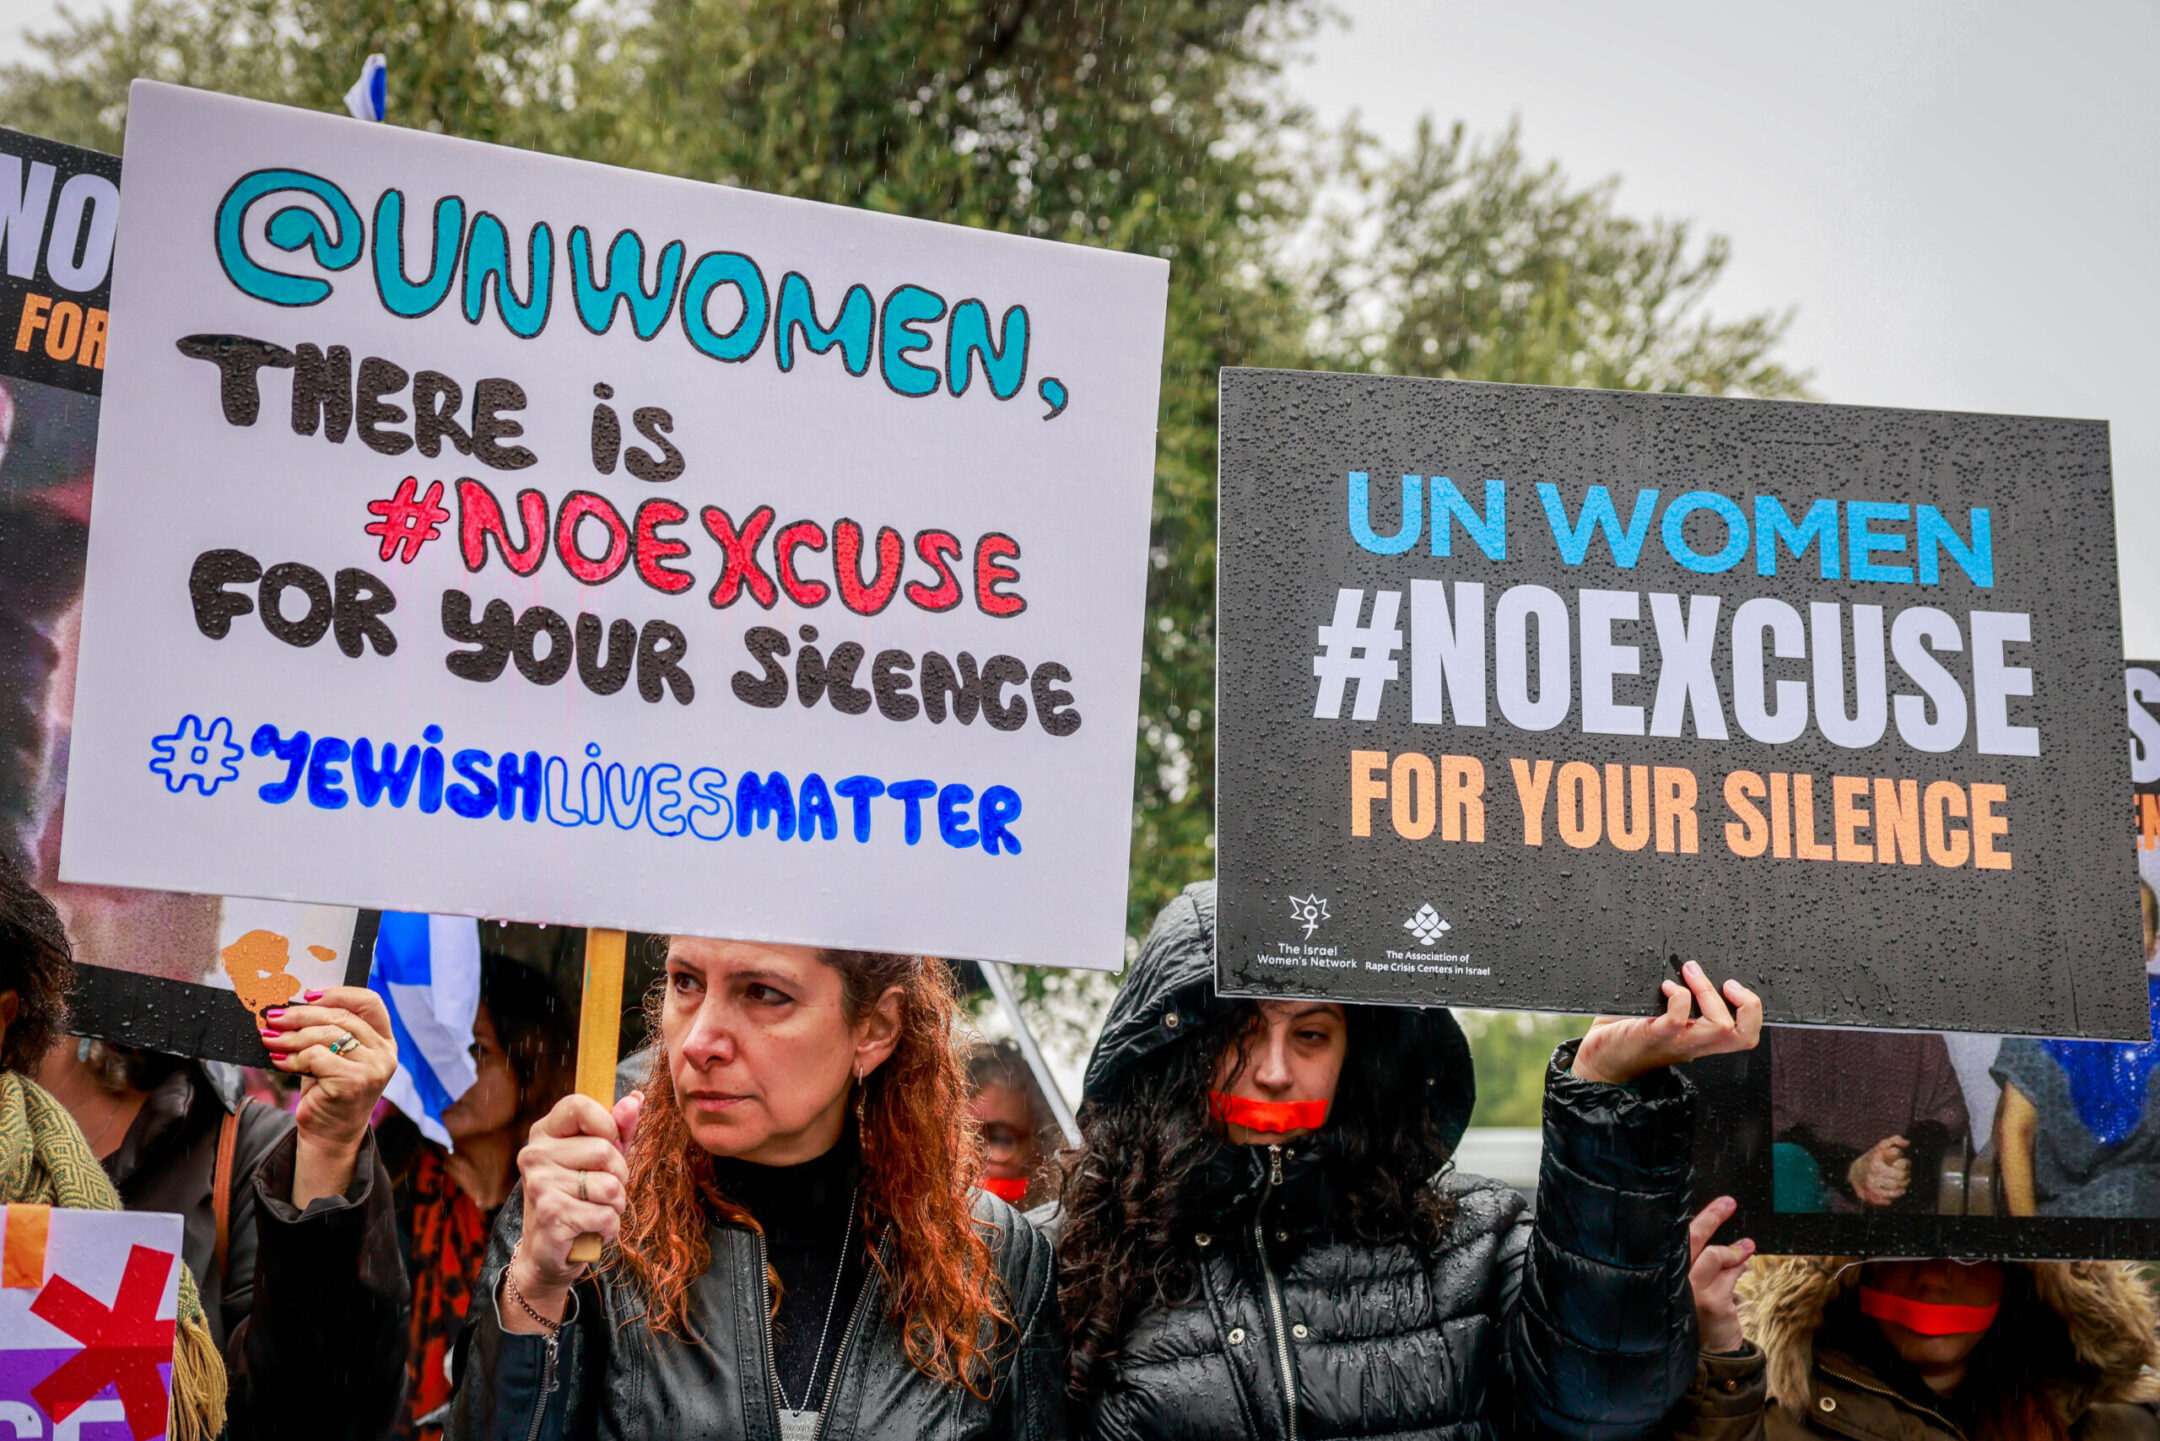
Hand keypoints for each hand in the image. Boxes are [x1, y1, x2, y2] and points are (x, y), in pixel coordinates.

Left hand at [260, 986, 397, 1205]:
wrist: (330, 1135)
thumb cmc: (329, 1091)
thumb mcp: (334, 1056)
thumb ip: (328, 1031)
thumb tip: (294, 1006)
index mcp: (384, 1040)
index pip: (370, 1002)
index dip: (339, 993)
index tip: (308, 995)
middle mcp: (384, 1053)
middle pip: (342, 1017)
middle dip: (302, 1015)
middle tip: (275, 1017)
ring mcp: (373, 1068)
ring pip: (328, 1035)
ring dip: (292, 1036)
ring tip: (271, 1038)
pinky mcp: (354, 1082)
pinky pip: (317, 1057)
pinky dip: (293, 1058)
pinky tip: (280, 1062)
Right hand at [505, 1091, 642, 1328]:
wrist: (548, 1251)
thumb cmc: (579, 1196)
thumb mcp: (600, 1158)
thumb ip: (619, 1128)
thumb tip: (636, 1099)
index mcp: (544, 1133)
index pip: (579, 1105)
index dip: (607, 1124)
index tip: (610, 1144)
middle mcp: (535, 1155)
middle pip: (603, 1150)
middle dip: (619, 1175)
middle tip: (601, 1191)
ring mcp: (540, 1185)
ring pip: (609, 1186)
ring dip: (616, 1205)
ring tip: (596, 1211)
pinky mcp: (551, 1215)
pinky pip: (606, 1216)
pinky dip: (609, 1227)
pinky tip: (591, 1230)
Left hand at [1572, 961, 1761, 1084]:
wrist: (1599, 1060)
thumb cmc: (1629, 1033)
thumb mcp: (1662, 1017)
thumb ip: (1679, 999)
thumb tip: (1687, 964)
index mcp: (1701, 1040)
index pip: (1745, 1036)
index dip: (1752, 1011)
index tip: (1735, 986)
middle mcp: (1694, 1045)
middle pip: (1744, 1036)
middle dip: (1748, 1005)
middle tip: (1728, 983)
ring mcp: (1675, 1042)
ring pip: (1718, 1027)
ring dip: (1708, 993)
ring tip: (1690, 972)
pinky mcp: (1651, 1037)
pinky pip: (1677, 1020)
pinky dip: (1678, 997)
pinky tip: (1666, 987)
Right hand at [1688, 1196, 1754, 1352]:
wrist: (1709, 1355)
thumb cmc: (1697, 1315)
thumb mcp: (1693, 1286)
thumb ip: (1703, 1264)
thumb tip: (1723, 1239)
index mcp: (1664, 1273)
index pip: (1673, 1238)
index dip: (1692, 1219)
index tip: (1708, 1203)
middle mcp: (1673, 1280)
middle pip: (1692, 1239)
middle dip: (1711, 1217)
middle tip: (1728, 1203)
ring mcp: (1693, 1291)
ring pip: (1716, 1255)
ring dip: (1734, 1249)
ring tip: (1747, 1246)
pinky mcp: (1714, 1302)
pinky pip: (1731, 1273)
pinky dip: (1739, 1267)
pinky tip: (1743, 1265)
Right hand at [1847, 1135, 1909, 1205]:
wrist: (1855, 1170)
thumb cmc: (1873, 1157)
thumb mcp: (1881, 1145)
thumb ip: (1895, 1140)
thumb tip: (1908, 1143)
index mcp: (1876, 1163)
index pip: (1900, 1168)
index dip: (1905, 1165)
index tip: (1904, 1163)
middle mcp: (1873, 1176)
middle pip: (1898, 1181)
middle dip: (1905, 1178)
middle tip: (1906, 1175)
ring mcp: (1871, 1187)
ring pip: (1894, 1192)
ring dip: (1902, 1188)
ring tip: (1903, 1184)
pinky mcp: (1871, 1197)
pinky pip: (1887, 1200)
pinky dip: (1893, 1197)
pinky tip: (1895, 1191)